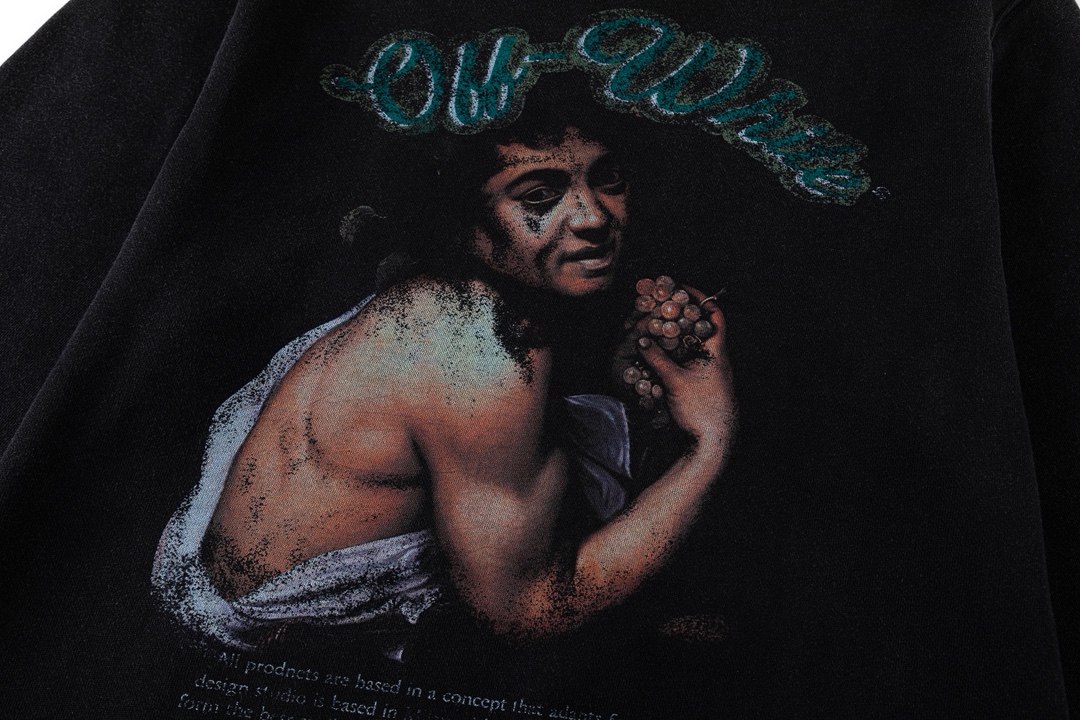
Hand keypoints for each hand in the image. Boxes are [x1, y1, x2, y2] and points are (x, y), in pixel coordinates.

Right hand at [617, 286, 735, 451]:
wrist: (711, 443)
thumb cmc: (701, 411)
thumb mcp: (676, 382)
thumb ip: (658, 359)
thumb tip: (642, 339)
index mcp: (717, 353)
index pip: (714, 315)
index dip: (700, 298)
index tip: (681, 288)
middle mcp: (714, 359)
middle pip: (698, 327)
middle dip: (679, 314)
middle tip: (658, 303)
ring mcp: (707, 372)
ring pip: (689, 345)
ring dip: (673, 334)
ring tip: (653, 324)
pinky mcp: (698, 385)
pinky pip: (684, 361)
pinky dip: (670, 353)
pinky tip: (655, 352)